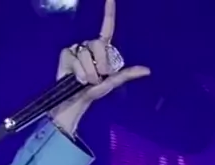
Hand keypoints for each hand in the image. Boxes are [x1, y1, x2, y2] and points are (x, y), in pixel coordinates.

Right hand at [52, 0, 149, 135]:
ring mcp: (77, 49)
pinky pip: (74, 59)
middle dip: (100, 65)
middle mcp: (89, 45)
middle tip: (99, 77)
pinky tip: (76, 78)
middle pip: (98, 45)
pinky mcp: (66, 54)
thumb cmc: (95, 91)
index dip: (109, 12)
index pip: (107, 26)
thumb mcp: (113, 82)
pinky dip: (77, 72)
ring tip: (86, 80)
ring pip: (85, 55)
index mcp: (103, 49)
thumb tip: (148, 70)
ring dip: (88, 73)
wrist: (77, 101)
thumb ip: (128, 74)